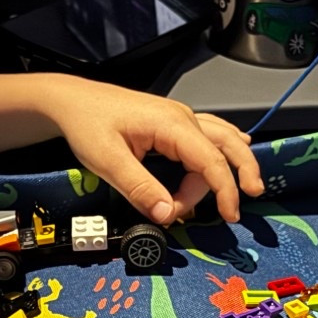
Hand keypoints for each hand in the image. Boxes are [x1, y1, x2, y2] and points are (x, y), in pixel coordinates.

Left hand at [42, 77, 263, 223]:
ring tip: (245, 185)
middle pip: (226, 147)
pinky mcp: (171, 122)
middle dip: (240, 174)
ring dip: (234, 161)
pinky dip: (224, 146)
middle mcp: (182, 118)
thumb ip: (140, 188)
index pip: (211, 161)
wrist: (72, 100)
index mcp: (171, 125)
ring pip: (220, 139)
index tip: (228, 216)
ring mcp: (179, 118)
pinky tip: (237, 146)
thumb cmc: (87, 123)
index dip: (223, 191)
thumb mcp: (107, 160)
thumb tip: (166, 215)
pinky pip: (209, 132)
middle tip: (242, 205)